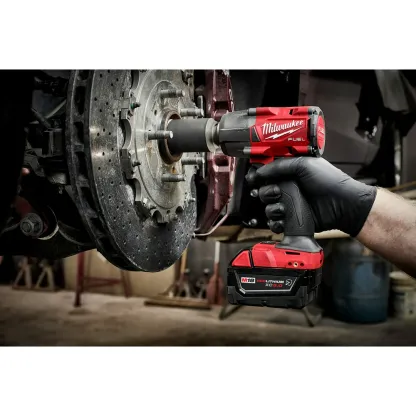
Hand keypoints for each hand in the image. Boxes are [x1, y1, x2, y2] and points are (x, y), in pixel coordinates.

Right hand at [254, 157, 377, 236]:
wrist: (343, 205)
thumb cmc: (329, 182)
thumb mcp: (304, 165)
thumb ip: (280, 166)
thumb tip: (259, 171)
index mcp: (289, 173)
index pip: (267, 174)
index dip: (259, 176)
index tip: (254, 179)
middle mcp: (287, 189)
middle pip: (264, 191)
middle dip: (266, 193)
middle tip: (277, 193)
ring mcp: (289, 205)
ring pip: (267, 208)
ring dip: (272, 209)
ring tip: (283, 208)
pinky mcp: (291, 220)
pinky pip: (275, 223)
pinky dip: (275, 223)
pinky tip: (283, 219)